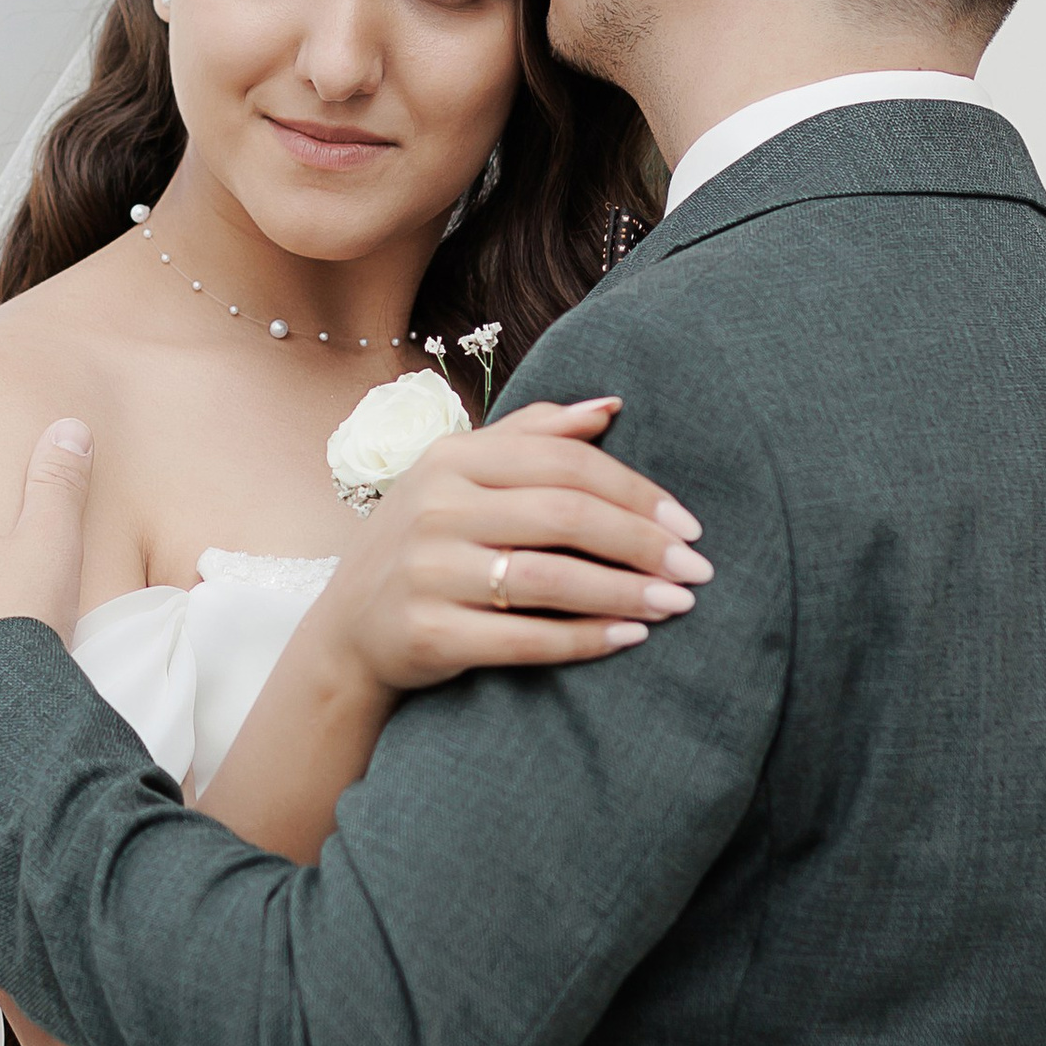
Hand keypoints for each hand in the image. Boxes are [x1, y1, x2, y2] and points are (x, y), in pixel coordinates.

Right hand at [312, 399, 707, 707]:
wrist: (348, 631)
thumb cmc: (426, 545)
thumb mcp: (459, 476)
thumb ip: (531, 435)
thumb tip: (610, 406)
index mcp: (451, 458)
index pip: (564, 461)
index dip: (635, 491)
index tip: (688, 524)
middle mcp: (435, 507)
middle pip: (564, 514)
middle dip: (642, 543)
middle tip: (697, 568)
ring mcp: (427, 571)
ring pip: (550, 577)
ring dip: (625, 592)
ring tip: (677, 605)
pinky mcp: (427, 632)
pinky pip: (524, 636)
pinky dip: (585, 639)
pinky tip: (629, 638)